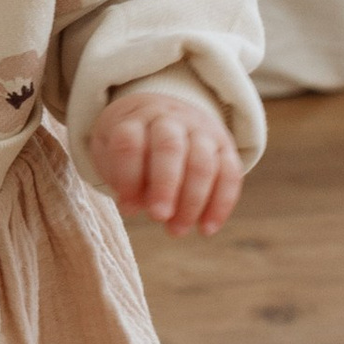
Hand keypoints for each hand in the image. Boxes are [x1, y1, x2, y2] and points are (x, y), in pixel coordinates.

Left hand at [90, 87, 243, 234]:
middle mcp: (170, 119)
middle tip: (158, 217)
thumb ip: (122, 179)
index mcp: (136, 119)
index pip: (130, 142)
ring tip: (176, 230)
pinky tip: (207, 229)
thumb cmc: (133, 144)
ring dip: (192, 202)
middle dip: (165, 186)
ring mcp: (201, 130)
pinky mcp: (224, 146)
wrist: (162, 112)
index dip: (128, 176)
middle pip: (170, 147)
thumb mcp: (113, 153)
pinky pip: (230, 174)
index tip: (127, 207)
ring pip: (203, 163)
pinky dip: (221, 204)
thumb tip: (132, 208)